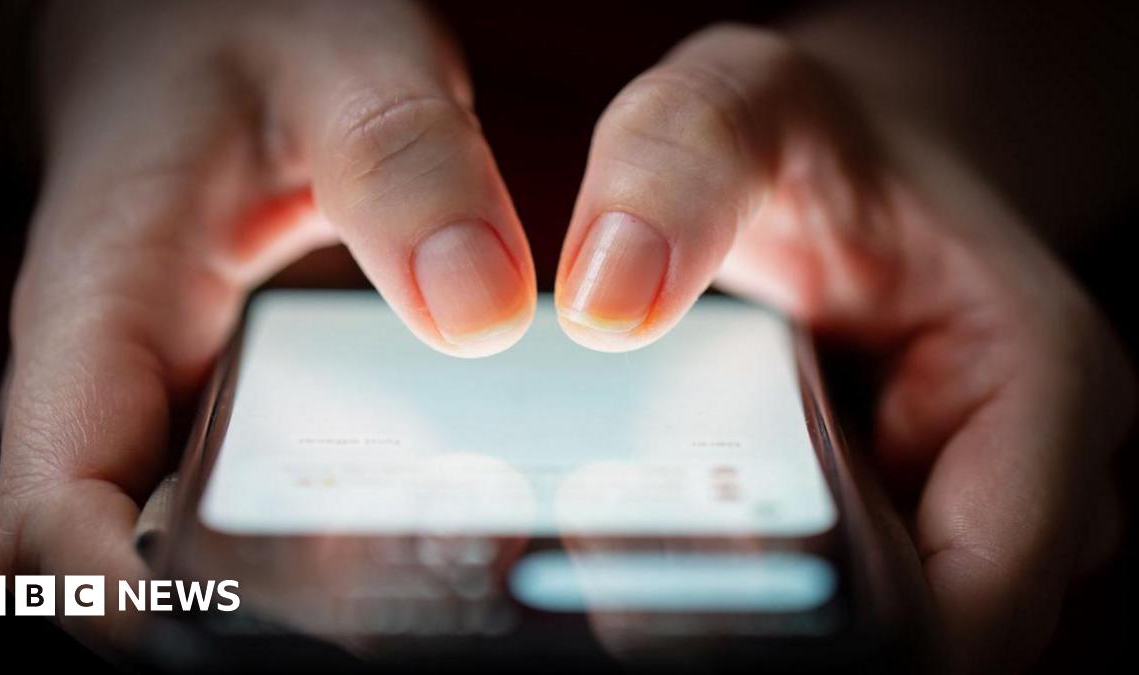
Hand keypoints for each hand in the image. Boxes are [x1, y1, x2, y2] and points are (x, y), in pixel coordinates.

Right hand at [0, 0, 535, 646]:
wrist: (210, 28)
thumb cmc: (250, 31)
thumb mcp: (342, 62)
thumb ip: (404, 163)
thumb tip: (475, 311)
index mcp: (105, 308)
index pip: (53, 505)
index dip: (109, 598)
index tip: (202, 639)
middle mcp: (125, 385)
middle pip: (141, 563)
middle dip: (248, 616)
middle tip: (400, 615)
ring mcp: (177, 406)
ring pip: (204, 550)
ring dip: (300, 596)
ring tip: (436, 588)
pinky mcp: (234, 406)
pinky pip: (264, 502)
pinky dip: (334, 539)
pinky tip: (435, 533)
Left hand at [554, 24, 1134, 670]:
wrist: (848, 153)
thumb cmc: (817, 131)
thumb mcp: (745, 101)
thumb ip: (680, 166)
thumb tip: (611, 302)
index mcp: (1037, 382)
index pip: (978, 600)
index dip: (847, 632)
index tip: (686, 599)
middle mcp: (1024, 466)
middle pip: (927, 631)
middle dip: (793, 619)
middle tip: (637, 574)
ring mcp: (968, 501)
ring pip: (883, 622)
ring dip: (773, 601)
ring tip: (646, 543)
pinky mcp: (908, 517)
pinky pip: (837, 584)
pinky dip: (761, 571)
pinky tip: (680, 526)